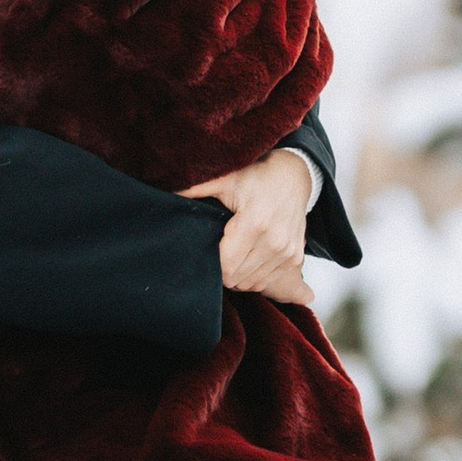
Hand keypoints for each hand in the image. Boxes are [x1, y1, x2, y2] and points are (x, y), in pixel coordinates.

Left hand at [186, 148, 313, 303]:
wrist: (294, 177)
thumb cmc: (257, 176)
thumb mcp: (226, 178)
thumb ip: (196, 188)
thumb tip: (165, 193)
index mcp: (255, 223)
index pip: (226, 267)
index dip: (212, 263)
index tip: (208, 248)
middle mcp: (274, 242)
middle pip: (237, 278)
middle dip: (223, 271)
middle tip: (219, 250)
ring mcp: (287, 253)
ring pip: (251, 284)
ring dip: (238, 275)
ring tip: (234, 253)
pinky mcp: (295, 259)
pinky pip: (266, 282)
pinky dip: (254, 276)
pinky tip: (248, 258)